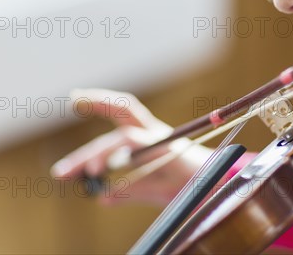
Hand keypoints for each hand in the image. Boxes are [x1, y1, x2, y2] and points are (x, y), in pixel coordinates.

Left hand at [50, 88, 212, 206]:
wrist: (219, 187)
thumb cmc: (187, 185)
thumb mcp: (153, 189)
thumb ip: (128, 191)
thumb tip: (102, 196)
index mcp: (151, 135)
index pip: (123, 111)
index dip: (101, 101)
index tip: (75, 97)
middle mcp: (156, 135)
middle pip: (124, 116)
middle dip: (99, 109)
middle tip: (72, 115)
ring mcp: (166, 144)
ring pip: (127, 138)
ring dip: (102, 153)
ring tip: (86, 170)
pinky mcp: (174, 158)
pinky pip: (144, 155)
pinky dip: (123, 164)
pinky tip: (105, 183)